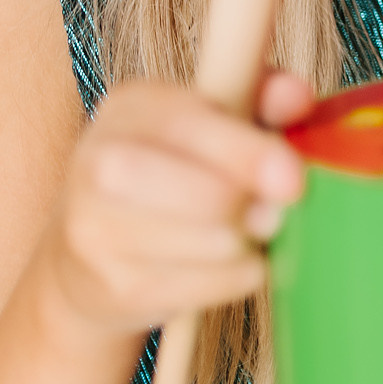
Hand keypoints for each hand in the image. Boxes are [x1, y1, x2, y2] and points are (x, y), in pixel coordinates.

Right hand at [42, 72, 311, 336]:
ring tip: (243, 232)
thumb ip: (261, 96)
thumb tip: (297, 96)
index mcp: (131, 107)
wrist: (86, 248)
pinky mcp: (112, 286)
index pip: (190, 126)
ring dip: (247, 242)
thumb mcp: (212, 118)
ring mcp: (95, 229)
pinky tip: (225, 262)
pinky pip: (205, 287)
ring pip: (213, 243)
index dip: (248, 154)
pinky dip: (234, 278)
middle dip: (252, 206)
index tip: (293, 181)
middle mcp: (99, 162)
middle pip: (206, 194)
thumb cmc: (175, 167)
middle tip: (272, 212)